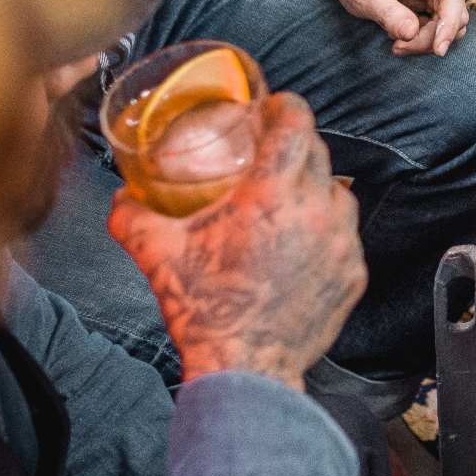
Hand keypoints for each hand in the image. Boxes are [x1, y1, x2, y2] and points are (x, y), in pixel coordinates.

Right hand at [108, 93, 365, 389]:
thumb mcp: (158, 256)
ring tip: (289, 199)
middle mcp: (317, 211)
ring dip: (316, 188)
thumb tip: (121, 197)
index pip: (295, 124)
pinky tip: (301, 244)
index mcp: (273, 195)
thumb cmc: (205, 311)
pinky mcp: (354, 273)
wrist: (247, 369)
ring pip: (339, 193)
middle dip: (297, 144)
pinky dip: (327, 232)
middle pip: (319, 153)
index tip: (274, 106)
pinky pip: (346, 237)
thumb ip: (132, 218)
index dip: (286, 105)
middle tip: (272, 150)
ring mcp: (342, 244)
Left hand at [319, 0, 470, 54]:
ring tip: (396, 41)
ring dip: (429, 38)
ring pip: (453, 19)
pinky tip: (401, 34)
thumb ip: (389, 14)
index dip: (450, 22)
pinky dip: (427, 35)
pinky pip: (444, 21)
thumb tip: (411, 33)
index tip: (438, 49)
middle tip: (398, 46)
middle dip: (432, 36)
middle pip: (455, 9)